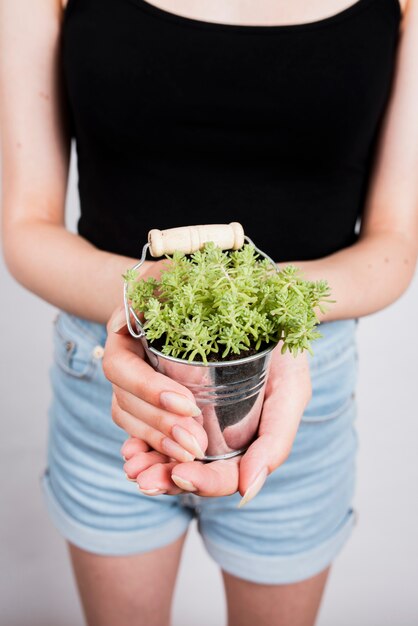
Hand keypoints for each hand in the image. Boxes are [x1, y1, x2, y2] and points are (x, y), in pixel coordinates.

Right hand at [103, 262, 207, 463]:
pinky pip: (143, 431)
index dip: (148, 389)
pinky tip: (181, 462)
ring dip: (160, 442)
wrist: (190, 292)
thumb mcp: (177, 269)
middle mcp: (123, 360)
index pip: (121, 368)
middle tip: (195, 443)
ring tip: (194, 455)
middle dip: (158, 426)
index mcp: (122, 331)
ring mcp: (132, 383)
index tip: (186, 404)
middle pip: (124, 403)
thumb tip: (161, 281)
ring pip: (131, 422)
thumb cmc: (186, 279)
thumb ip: (168, 273)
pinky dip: (159, 448)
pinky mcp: (147, 400)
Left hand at [123, 344, 311, 505]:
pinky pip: (126, 382)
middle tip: (145, 478)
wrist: (271, 294)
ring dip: (143, 438)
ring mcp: (170, 389)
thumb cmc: (280, 348)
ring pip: (143, 424)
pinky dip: (128, 396)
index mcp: (230, 434)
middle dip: (156, 470)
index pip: (214, 472)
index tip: (183, 473)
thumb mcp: (289, 394)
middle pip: (170, 457)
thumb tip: (246, 491)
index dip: (198, 480)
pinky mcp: (149, 354)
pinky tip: (128, 413)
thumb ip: (273, 442)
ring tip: (135, 456)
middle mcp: (196, 417)